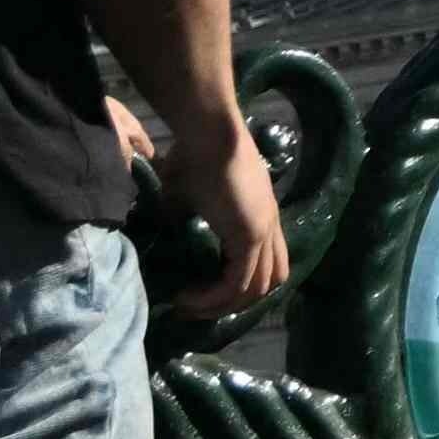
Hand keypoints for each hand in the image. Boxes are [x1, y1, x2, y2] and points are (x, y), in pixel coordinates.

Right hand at [157, 121, 295, 328]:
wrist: (207, 132)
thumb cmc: (194, 154)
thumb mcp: (186, 195)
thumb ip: (184, 216)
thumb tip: (169, 232)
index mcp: (260, 215)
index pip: (265, 263)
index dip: (238, 284)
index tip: (202, 290)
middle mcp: (269, 225)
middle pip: (269, 281)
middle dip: (233, 302)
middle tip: (197, 306)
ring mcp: (264, 230)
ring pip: (257, 288)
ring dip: (222, 306)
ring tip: (190, 306)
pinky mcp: (251, 234)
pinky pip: (238, 282)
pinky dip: (214, 298)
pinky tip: (188, 297)